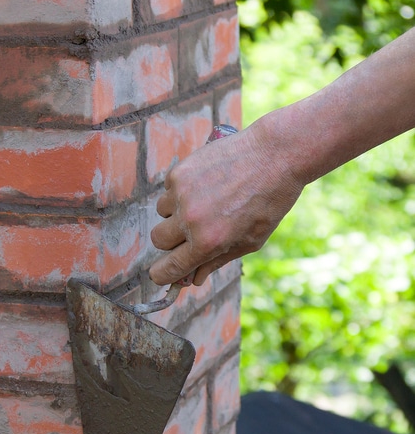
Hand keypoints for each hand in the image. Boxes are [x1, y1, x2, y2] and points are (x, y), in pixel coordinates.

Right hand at [149, 116, 303, 285]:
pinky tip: (207, 182)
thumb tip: (194, 279)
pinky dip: (181, 189)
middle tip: (188, 232)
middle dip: (170, 240)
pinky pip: (169, 188)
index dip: (161, 274)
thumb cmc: (269, 201)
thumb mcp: (250, 241)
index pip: (168, 268)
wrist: (275, 155)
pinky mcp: (179, 172)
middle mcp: (191, 220)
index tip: (160, 273)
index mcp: (208, 243)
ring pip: (161, 212)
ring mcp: (182, 194)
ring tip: (205, 200)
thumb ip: (218, 261)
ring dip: (176, 212)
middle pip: (158, 240)